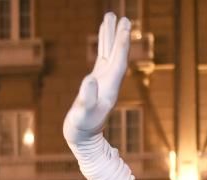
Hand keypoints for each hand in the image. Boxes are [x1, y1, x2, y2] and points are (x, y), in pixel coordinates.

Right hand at [62, 13, 131, 146]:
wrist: (83, 137)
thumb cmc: (81, 127)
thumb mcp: (82, 114)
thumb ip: (87, 98)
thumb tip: (90, 79)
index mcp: (110, 88)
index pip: (119, 62)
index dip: (122, 45)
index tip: (125, 28)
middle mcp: (110, 81)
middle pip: (117, 54)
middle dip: (120, 36)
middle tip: (124, 17)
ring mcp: (105, 79)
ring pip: (109, 52)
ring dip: (111, 35)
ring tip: (111, 16)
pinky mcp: (97, 79)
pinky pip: (102, 57)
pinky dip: (103, 44)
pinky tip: (103, 34)